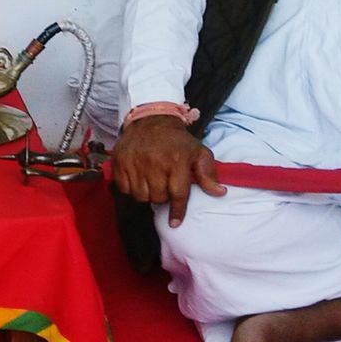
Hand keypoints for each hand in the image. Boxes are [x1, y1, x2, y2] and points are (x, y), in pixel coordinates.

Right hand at [112, 115, 226, 226]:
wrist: (151, 119)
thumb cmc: (177, 140)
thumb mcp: (198, 152)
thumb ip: (208, 174)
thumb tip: (220, 192)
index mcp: (177, 161)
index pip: (178, 194)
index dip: (177, 211)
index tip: (175, 223)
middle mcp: (155, 162)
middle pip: (158, 198)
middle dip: (162, 196)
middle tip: (164, 184)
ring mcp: (135, 162)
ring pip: (140, 196)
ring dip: (147, 193)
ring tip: (152, 181)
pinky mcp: (121, 162)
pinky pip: (125, 189)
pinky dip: (131, 187)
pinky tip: (138, 177)